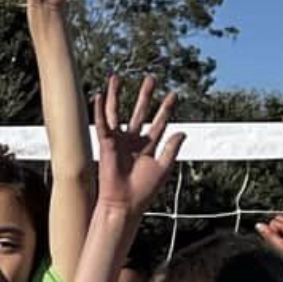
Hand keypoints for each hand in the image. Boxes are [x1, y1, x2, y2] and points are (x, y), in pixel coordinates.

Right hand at [93, 74, 183, 213]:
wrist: (124, 203)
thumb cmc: (143, 191)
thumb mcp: (163, 168)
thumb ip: (172, 149)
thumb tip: (183, 132)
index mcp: (148, 147)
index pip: (158, 123)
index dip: (165, 109)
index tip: (173, 95)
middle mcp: (132, 142)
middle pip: (139, 112)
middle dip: (145, 96)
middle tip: (150, 79)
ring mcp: (118, 141)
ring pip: (116, 113)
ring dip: (116, 95)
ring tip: (117, 78)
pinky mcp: (106, 144)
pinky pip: (102, 123)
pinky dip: (99, 109)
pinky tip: (99, 95)